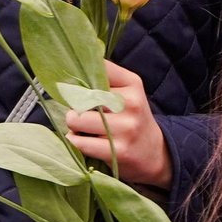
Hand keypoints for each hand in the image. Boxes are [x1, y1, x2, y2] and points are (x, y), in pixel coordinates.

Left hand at [64, 62, 170, 187]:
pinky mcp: (118, 150)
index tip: (79, 88)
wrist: (155, 151)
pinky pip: (78, 142)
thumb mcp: (125, 91)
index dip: (80, 79)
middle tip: (83, 111)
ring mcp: (126, 128)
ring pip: (75, 119)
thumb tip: (66, 74)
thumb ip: (101, 79)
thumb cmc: (129, 117)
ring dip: (72, 124)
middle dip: (74, 104)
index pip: (94, 70)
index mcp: (131, 83)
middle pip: (80, 96)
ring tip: (83, 126)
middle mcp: (131, 103)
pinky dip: (74, 140)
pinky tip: (82, 139)